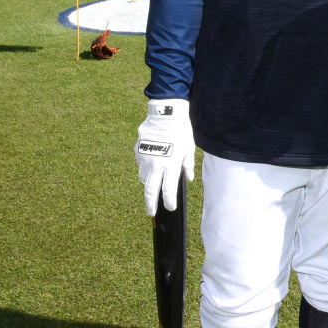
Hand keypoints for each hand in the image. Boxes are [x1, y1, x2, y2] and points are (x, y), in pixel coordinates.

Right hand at [136, 99, 194, 215]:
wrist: (165, 115)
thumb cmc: (180, 131)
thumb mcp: (189, 149)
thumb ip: (187, 165)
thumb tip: (189, 178)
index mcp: (170, 165)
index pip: (168, 190)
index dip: (168, 201)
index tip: (170, 208)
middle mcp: (156, 165)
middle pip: (150, 190)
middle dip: (150, 204)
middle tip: (151, 212)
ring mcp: (145, 158)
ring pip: (143, 177)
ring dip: (148, 182)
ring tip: (154, 181)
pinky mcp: (138, 151)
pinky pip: (141, 164)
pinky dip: (146, 166)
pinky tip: (152, 160)